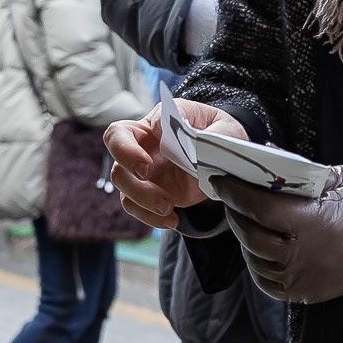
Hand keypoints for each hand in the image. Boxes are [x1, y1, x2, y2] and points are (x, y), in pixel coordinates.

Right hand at [103, 99, 248, 228]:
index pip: (119, 133)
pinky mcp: (152, 194)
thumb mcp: (217, 122)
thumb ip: (196, 124)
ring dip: (144, 202)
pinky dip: (152, 218)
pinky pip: (139, 209)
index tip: (147, 165)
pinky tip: (172, 220)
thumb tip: (169, 130)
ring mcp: (144, 175)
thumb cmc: (219, 131)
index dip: (126, 150)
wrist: (226, 156)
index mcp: (151, 126)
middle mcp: (141, 150)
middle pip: (116, 167)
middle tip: (155, 188)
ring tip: (169, 208)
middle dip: (131, 181)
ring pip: (125, 191)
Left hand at [218, 169, 342, 303]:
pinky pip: (265, 280)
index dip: (235, 193)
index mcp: (311, 223)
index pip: (258, 208)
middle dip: (235, 213)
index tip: (220, 180)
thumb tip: (264, 155)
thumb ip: (299, 171)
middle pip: (250, 234)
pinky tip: (258, 245)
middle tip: (229, 197)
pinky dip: (256, 262)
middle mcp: (302, 256)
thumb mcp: (338, 178)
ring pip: (254, 258)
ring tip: (244, 218)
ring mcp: (301, 279)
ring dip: (244, 237)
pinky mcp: (303, 293)